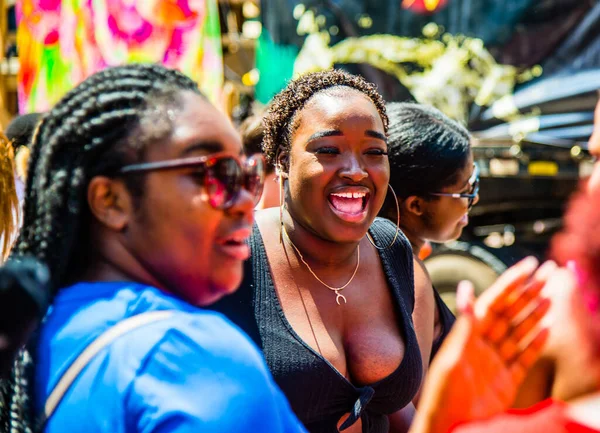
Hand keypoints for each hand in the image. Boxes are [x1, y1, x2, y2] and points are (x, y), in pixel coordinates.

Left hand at [410, 257, 553, 432]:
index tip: (529, 266)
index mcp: (469, 335)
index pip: (495, 302)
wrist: (448, 428)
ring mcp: (496, 363)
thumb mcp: (453, 357)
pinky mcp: (505, 382)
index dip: (512, 283)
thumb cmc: (443, 394)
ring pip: (519, 333)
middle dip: (529, 293)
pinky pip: (523, 359)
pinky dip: (534, 345)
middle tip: (549, 274)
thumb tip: (467, 287)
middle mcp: (483, 345)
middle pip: (511, 314)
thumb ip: (465, 323)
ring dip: (534, 315)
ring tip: (551, 297)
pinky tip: (547, 330)